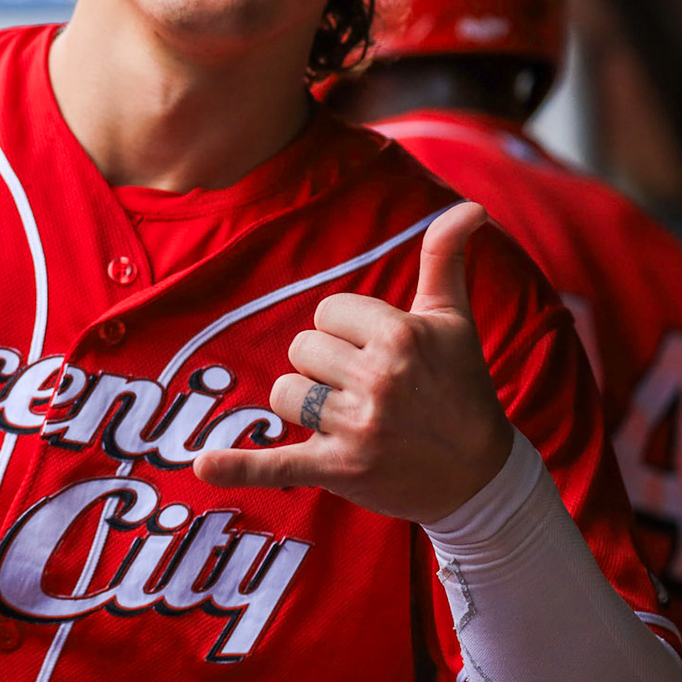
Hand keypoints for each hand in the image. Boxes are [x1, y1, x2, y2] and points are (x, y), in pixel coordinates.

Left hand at [194, 203, 514, 522]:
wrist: (479, 476)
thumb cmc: (462, 387)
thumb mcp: (454, 319)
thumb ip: (445, 257)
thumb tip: (472, 205)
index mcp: (400, 334)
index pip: (327, 312)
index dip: (346, 330)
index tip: (378, 352)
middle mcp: (378, 379)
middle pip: (302, 349)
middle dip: (326, 366)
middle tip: (369, 389)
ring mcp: (356, 428)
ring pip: (284, 392)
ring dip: (306, 404)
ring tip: (348, 417)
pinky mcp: (338, 468)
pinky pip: (275, 463)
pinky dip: (238, 467)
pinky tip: (202, 464)